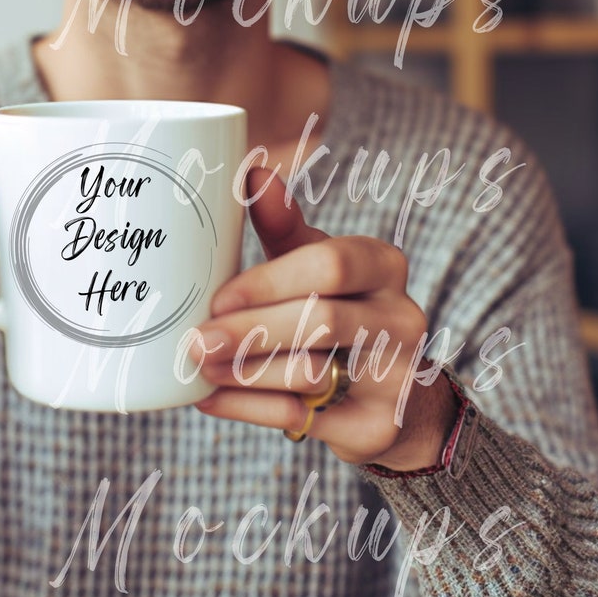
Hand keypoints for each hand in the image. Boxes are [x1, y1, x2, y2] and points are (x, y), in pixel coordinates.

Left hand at [193, 170, 457, 470]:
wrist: (388, 391)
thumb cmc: (336, 307)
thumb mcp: (315, 263)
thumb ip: (283, 226)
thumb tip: (252, 171)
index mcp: (383, 264)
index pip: (328, 265)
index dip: (268, 282)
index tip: (219, 298)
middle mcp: (402, 317)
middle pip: (320, 321)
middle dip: (249, 332)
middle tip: (195, 341)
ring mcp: (396, 375)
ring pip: (311, 375)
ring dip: (244, 373)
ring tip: (199, 368)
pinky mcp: (379, 425)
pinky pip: (304, 419)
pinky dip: (248, 410)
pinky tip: (209, 399)